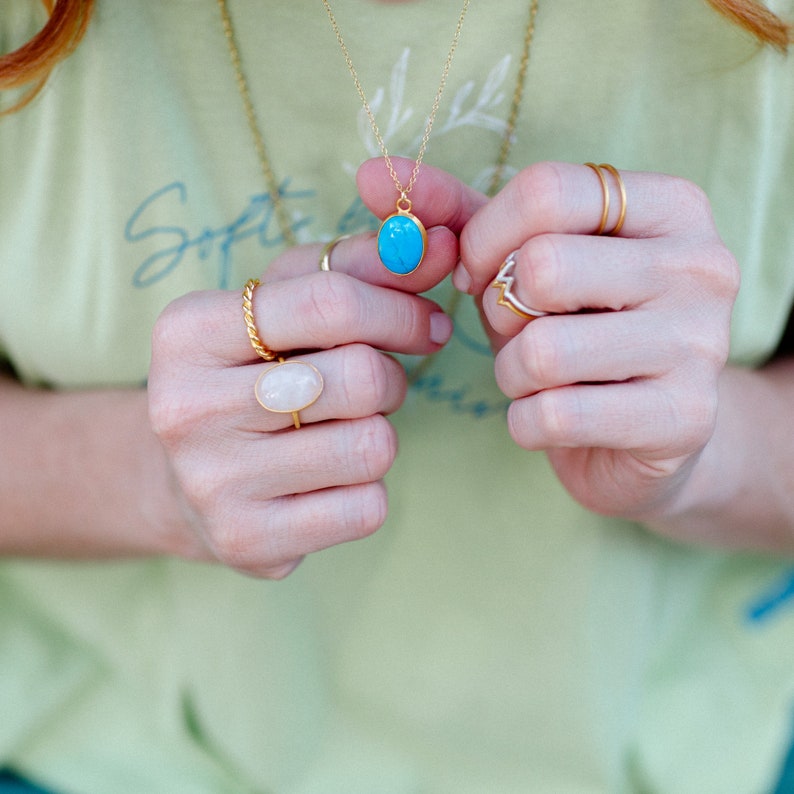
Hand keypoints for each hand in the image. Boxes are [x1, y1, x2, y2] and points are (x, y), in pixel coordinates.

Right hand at [148, 214, 460, 577]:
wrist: (183, 478)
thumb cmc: (251, 373)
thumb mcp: (286, 303)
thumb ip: (362, 265)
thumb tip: (445, 244)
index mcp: (188, 330)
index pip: (331, 303)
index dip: (400, 310)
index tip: (427, 324)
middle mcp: (187, 406)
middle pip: (360, 377)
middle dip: (387, 378)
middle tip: (371, 385)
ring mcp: (212, 483)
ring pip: (373, 446)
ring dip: (379, 434)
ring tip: (342, 431)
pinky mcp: (247, 541)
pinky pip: (366, 509)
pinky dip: (367, 491)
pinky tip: (328, 482)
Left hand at [454, 161, 739, 525]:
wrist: (647, 430)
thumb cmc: (577, 330)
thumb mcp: (522, 261)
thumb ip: (453, 214)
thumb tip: (369, 172)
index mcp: (670, 206)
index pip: (546, 190)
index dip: (484, 239)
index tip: (476, 275)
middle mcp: (702, 264)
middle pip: (541, 269)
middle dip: (500, 314)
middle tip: (516, 333)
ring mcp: (701, 344)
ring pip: (542, 351)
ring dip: (511, 374)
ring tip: (536, 379)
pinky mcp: (685, 418)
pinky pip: (554, 416)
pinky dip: (527, 423)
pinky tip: (551, 419)